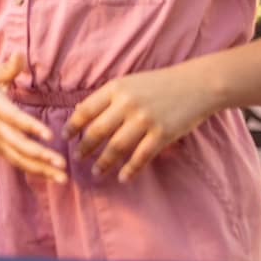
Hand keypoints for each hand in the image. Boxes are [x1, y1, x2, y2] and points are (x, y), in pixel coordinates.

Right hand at [0, 54, 66, 182]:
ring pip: (19, 158)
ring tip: (63, 179)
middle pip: (18, 144)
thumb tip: (20, 54)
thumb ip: (8, 68)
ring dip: (41, 169)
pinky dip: (34, 171)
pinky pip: (17, 163)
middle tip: (62, 163)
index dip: (31, 128)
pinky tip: (52, 177)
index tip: (50, 136)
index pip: (15, 119)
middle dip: (40, 155)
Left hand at [66, 66, 216, 181]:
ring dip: (104, 162)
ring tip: (96, 171)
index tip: (65, 137)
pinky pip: (142, 156)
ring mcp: (145, 120)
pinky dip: (130, 169)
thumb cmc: (159, 84)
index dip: (73, 125)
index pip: (86, 110)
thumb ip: (107, 97)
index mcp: (116, 89)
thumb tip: (80, 111)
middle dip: (85, 147)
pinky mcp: (163, 134)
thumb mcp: (128, 83)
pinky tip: (123, 177)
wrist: (196, 85)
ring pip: (117, 147)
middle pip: (98, 131)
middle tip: (77, 158)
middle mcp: (127, 104)